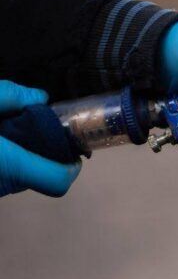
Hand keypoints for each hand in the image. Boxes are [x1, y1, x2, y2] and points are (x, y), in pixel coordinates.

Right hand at [0, 81, 80, 198]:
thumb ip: (9, 95)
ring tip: (8, 132)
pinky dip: (5, 160)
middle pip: (41, 176)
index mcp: (9, 164)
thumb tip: (39, 97)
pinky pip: (4, 177)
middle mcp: (4, 184)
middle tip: (35, 131)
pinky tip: (0, 143)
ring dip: (22, 157)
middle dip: (44, 154)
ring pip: (21, 178)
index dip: (71, 168)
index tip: (71, 150)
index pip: (58, 181)